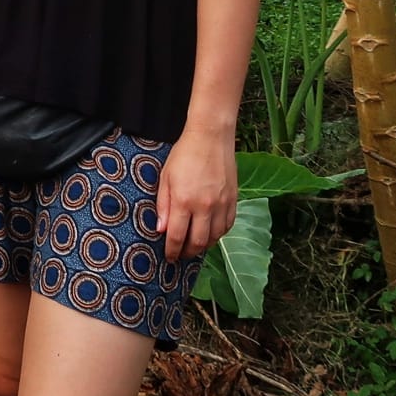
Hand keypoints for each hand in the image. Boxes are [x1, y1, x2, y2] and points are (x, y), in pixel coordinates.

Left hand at [153, 128, 236, 262]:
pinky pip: (227, 226)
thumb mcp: (165, 177)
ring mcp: (222, 204)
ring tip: (194, 246)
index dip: (172, 250)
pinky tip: (210, 234)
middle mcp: (205, 206)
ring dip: (203, 246)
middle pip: (198, 242)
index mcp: (184, 200)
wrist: (210, 138)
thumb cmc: (184, 155)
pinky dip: (218, 235)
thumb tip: (161, 230)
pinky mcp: (233, 201)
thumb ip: (163, 205)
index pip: (177, 236)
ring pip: (214, 238)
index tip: (169, 257)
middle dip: (187, 253)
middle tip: (181, 255)